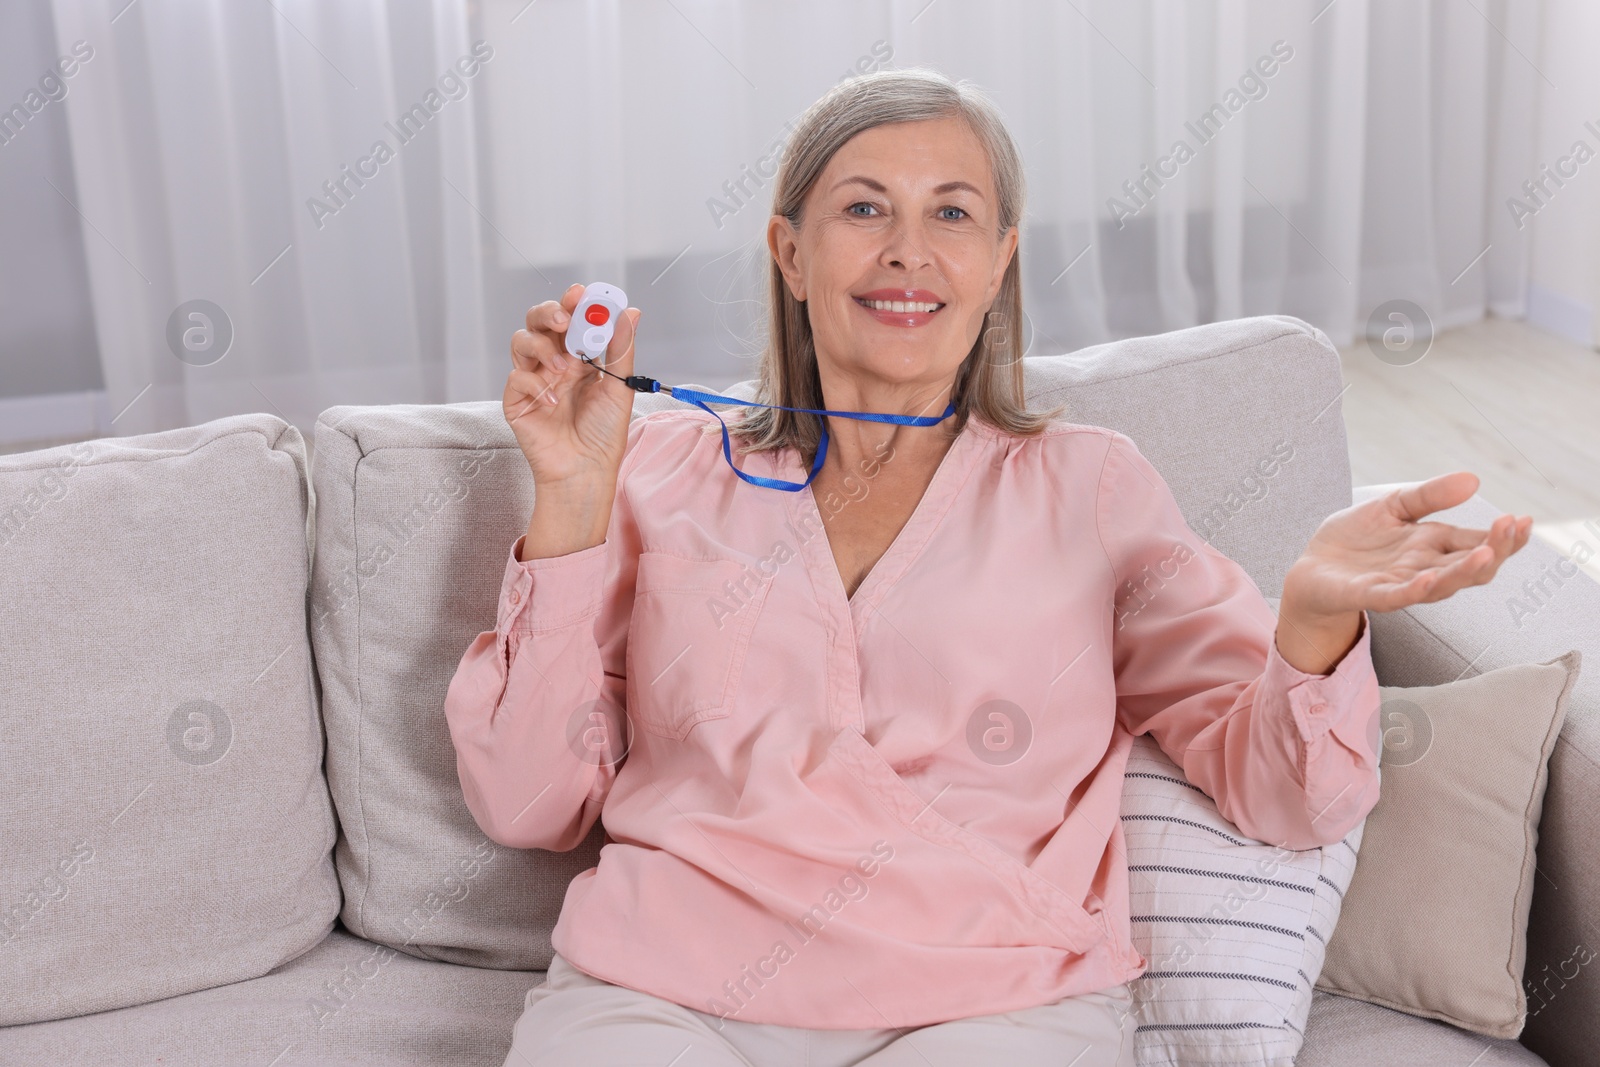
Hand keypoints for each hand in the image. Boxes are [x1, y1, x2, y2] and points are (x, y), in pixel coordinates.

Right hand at [504, 283, 641, 489]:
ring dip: (541, 347)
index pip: (571, 319)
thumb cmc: (603, 433)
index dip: (573, 303)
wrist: (586, 470)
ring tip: (563, 368)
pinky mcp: (517, 401)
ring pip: (521, 341)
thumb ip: (621, 349)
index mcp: (579, 357)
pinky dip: (535, 384)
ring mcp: (533, 380)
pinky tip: (553, 402)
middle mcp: (553, 363)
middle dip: (549, 313)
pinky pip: (516, 377)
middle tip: (565, 321)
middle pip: (538, 322)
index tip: (581, 293)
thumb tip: (631, 312)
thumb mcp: (620, 387)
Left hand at [1275, 471, 1532, 672]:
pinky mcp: (1370, 595)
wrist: (1310, 568)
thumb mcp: (1392, 506)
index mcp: (1433, 546)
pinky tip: (1430, 578)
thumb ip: (1429, 495)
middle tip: (1512, 528)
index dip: (1504, 536)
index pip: (1478, 544)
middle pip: (1470, 567)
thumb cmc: (1354, 540)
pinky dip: (1416, 589)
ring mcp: (1399, 584)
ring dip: (1464, 571)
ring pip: (1442, 584)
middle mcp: (1424, 568)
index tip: (1524, 520)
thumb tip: (1473, 479)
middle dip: (1495, 550)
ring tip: (1487, 554)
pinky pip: (1397, 597)